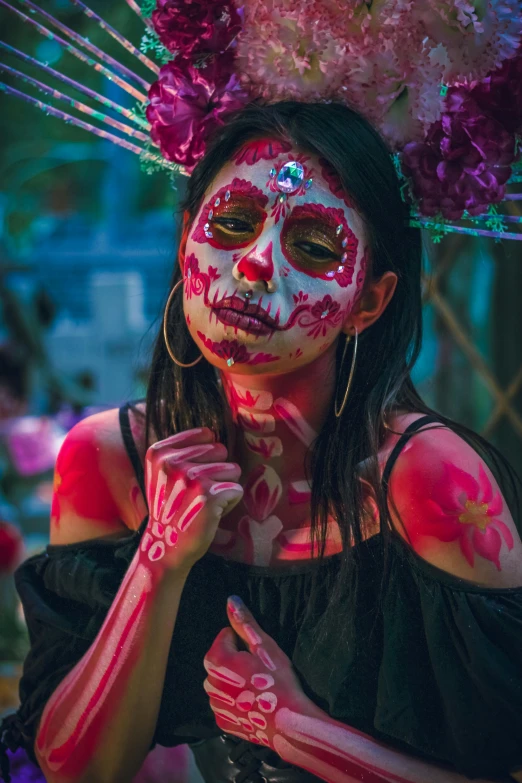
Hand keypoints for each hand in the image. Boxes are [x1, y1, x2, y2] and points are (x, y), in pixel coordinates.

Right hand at [141, 427, 242, 570]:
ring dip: (224, 488)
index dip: (206, 457)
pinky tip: (211, 513)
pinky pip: (236, 489)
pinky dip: (230, 503)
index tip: (190, 478)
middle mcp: (173, 462)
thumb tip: (211, 433)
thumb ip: (180, 450)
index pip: (205, 435)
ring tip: (204, 504)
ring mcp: (191, 478)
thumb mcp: (162, 474)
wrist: (166, 546)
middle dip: (217, 472)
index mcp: (159, 452)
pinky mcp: (208, 496)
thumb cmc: (171, 508)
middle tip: (197, 494)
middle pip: (221, 451)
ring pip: (232, 469)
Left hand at [204, 595, 311, 748]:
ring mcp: (214, 705)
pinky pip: (225, 704)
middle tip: (260, 669)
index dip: (243, 641)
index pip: (225, 636)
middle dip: (235, 659)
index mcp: (216, 659)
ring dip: (234, 680)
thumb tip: (230, 600)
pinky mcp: (222, 722)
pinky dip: (236, 701)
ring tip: (257, 687)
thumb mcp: (264, 646)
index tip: (259, 653)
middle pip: (220, 659)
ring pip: (222, 682)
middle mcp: (209, 682)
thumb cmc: (278, 680)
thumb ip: (244, 622)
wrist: (289, 723)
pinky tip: (253, 703)